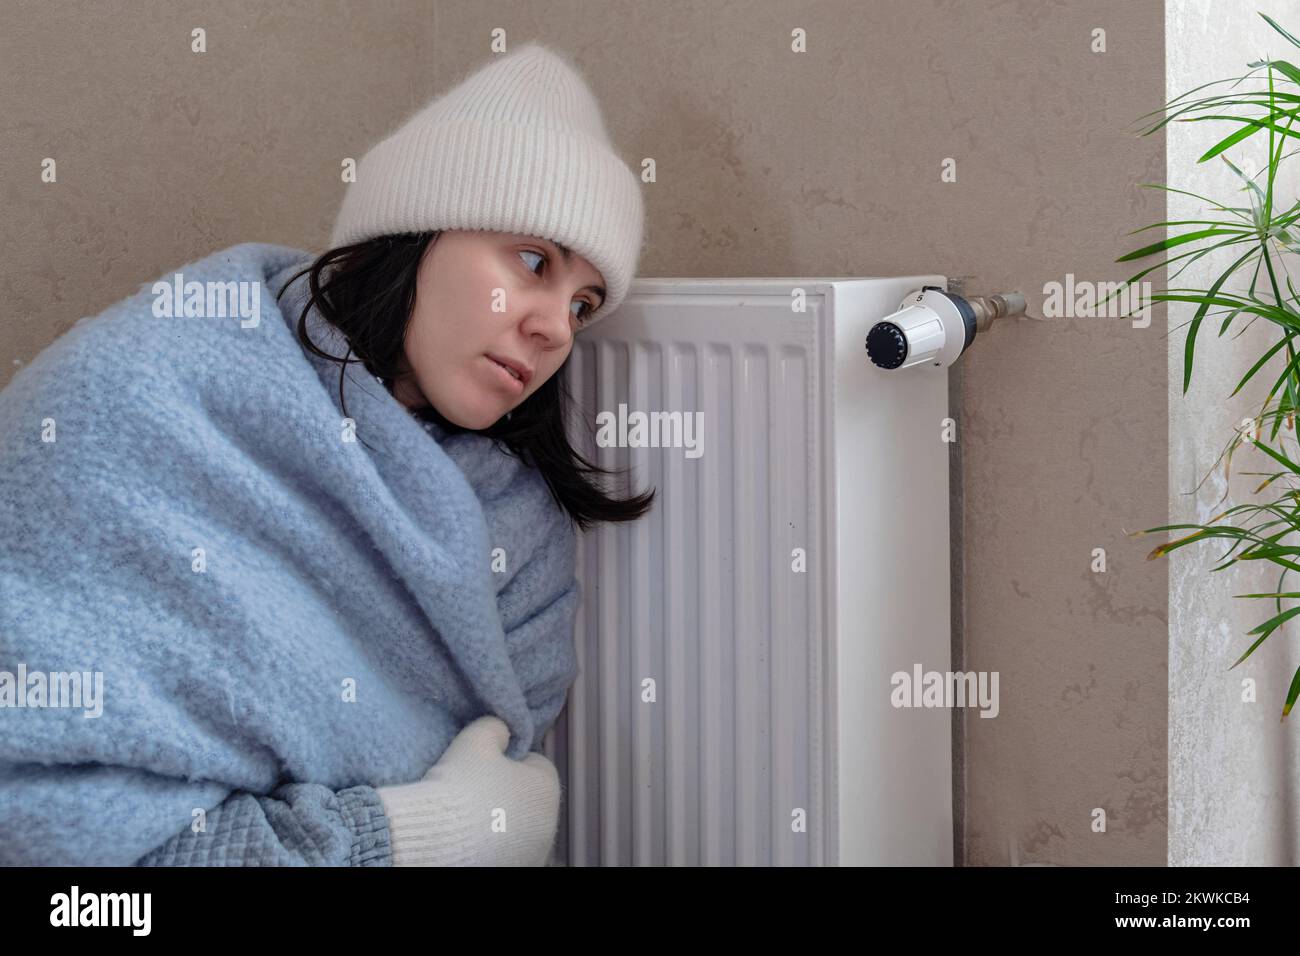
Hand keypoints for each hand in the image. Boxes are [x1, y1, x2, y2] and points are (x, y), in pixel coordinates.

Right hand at [377, 716, 560, 865]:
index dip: (508, 759)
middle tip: (475, 787)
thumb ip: (496, 727)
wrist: (438, 838)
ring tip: (470, 815)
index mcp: (547, 786)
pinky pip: (507, 849)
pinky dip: (493, 843)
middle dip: (508, 791)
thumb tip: (502, 732)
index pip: (534, 763)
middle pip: (529, 797)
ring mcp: (534, 851)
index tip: (485, 763)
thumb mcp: (476, 737)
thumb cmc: (461, 784)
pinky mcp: (516, 868)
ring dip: (502, 819)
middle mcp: (549, 822)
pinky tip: (469, 837)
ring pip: (519, 826)